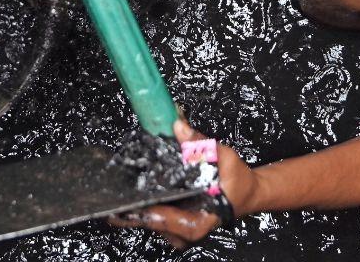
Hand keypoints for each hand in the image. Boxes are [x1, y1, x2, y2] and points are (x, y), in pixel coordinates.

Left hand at [109, 119, 259, 248]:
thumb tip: (179, 126)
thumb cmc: (238, 182)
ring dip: (135, 196)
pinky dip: (143, 196)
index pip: (157, 219)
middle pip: (146, 218)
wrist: (246, 192)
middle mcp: (182, 233)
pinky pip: (151, 210)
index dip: (136, 207)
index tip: (118, 197)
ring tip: (121, 176)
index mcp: (194, 224)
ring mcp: (174, 230)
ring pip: (145, 215)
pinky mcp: (170, 222)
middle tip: (113, 178)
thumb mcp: (224, 158)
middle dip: (130, 198)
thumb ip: (200, 144)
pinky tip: (135, 182)